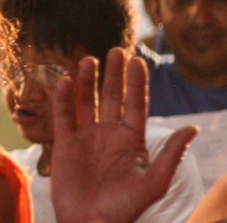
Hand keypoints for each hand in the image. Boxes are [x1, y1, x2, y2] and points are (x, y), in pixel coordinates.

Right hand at [50, 48, 198, 222]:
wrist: (90, 222)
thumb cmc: (124, 208)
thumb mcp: (153, 183)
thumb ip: (170, 155)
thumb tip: (193, 129)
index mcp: (131, 141)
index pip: (136, 104)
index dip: (137, 82)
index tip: (137, 60)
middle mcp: (108, 135)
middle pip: (111, 97)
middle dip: (113, 75)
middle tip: (114, 51)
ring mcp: (85, 138)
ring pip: (86, 102)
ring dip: (86, 81)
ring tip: (87, 60)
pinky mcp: (64, 145)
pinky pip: (63, 116)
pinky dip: (63, 99)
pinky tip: (65, 81)